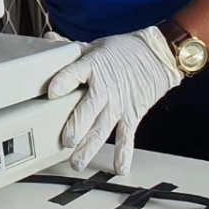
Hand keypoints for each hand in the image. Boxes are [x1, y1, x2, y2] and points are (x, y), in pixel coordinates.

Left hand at [46, 26, 181, 174]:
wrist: (158, 55)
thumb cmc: (125, 50)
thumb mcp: (96, 45)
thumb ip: (70, 48)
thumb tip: (50, 40)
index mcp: (93, 66)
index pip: (75, 73)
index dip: (63, 82)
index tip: (52, 92)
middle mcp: (105, 88)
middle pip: (88, 109)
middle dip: (76, 126)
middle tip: (65, 140)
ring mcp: (118, 104)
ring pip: (102, 128)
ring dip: (89, 147)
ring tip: (76, 162)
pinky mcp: (131, 115)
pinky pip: (126, 137)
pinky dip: (124, 154)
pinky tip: (119, 168)